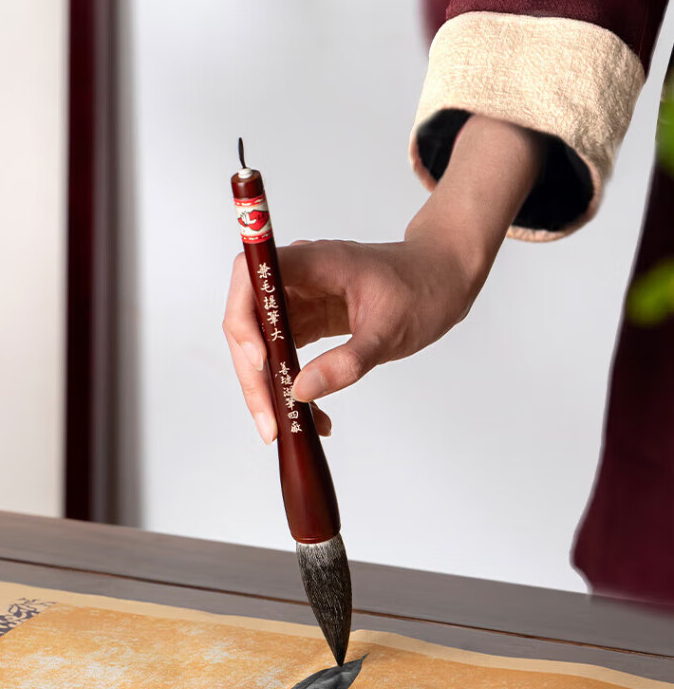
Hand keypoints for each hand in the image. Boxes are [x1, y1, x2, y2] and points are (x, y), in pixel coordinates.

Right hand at [223, 116, 541, 443]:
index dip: (245, 319)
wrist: (442, 278)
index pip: (251, 277)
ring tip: (288, 426)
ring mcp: (298, 299)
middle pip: (248, 320)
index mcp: (315, 262)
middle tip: (270, 420)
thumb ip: (347, 362)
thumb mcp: (391, 331)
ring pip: (260, 344)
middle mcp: (297, 277)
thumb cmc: (423, 288)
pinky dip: (288, 385)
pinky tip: (309, 414)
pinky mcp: (305, 320)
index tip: (261, 361)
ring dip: (267, 387)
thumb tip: (302, 391)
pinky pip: (282, 355)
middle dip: (253, 373)